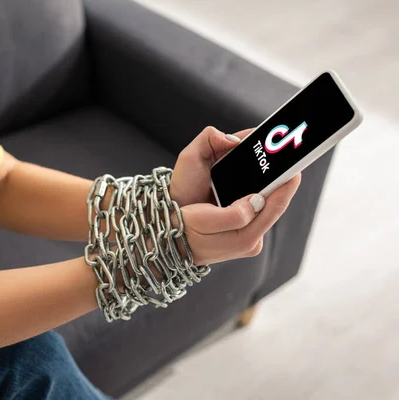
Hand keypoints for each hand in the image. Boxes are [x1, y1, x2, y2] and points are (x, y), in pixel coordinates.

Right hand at [169, 126, 300, 263]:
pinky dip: (257, 196)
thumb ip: (235, 213)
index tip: (295, 168)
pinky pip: (255, 211)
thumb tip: (258, 200)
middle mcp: (250, 242)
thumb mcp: (204, 220)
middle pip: (273, 207)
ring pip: (265, 208)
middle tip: (286, 162)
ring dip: (268, 189)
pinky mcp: (241, 235)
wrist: (166, 243)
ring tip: (274, 170)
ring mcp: (246, 240)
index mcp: (244, 239)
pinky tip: (257, 185)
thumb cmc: (182, 229)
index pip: (274, 208)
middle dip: (278, 184)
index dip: (286, 186)